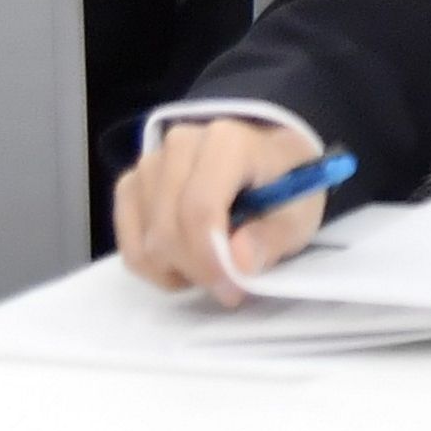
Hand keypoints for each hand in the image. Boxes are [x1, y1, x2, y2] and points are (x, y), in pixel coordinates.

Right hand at [113, 115, 328, 302]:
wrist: (268, 160)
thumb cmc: (286, 184)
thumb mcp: (301, 213)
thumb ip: (274, 236)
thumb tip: (238, 262)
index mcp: (227, 141)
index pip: (199, 209)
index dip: (210, 260)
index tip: (233, 289)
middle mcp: (179, 144)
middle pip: (167, 230)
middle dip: (197, 270)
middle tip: (230, 284)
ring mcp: (149, 163)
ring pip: (145, 243)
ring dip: (178, 270)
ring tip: (214, 264)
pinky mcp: (131, 185)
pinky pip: (129, 244)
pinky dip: (155, 267)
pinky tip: (187, 261)